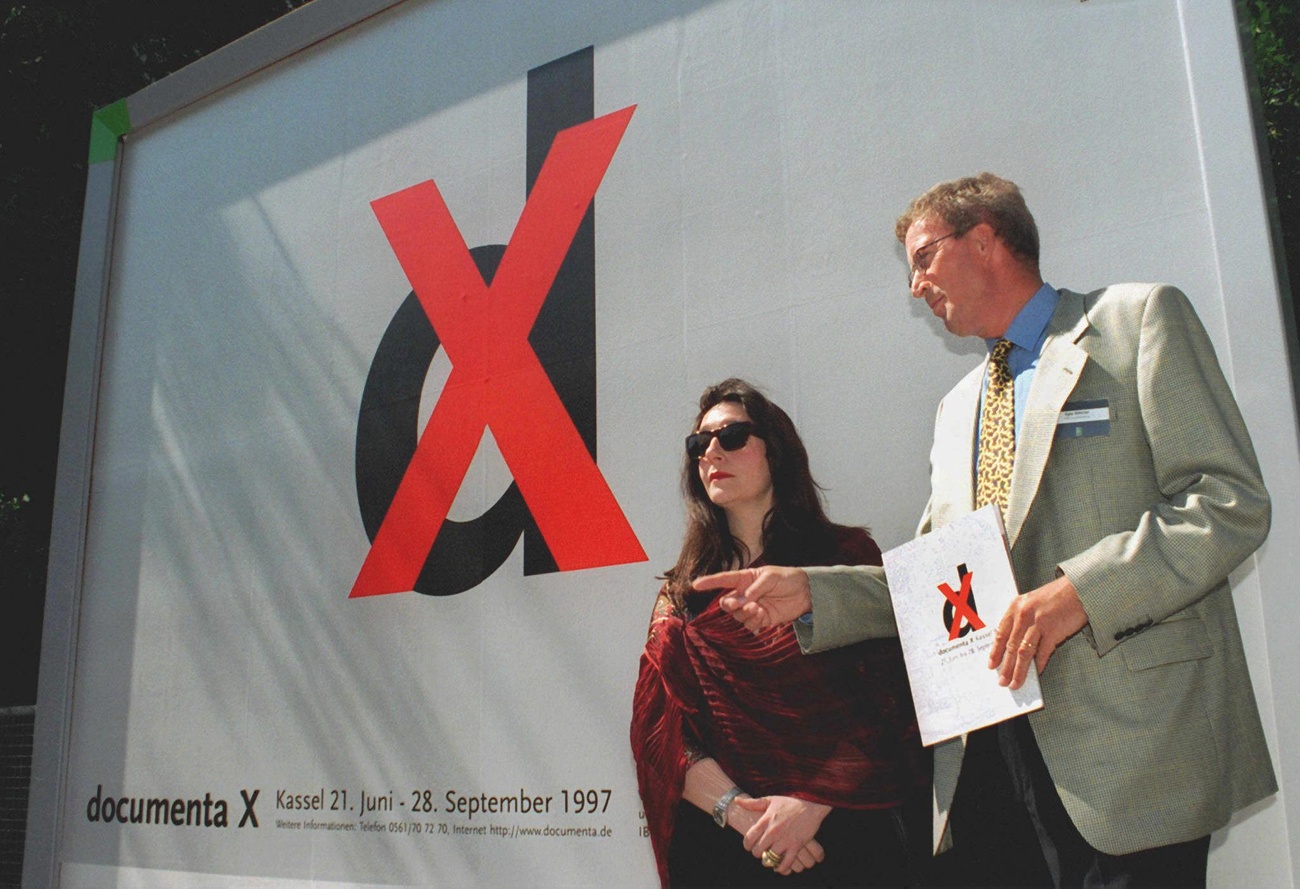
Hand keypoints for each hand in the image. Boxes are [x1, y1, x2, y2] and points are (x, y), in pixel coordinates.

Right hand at [693, 566, 811, 631]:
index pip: (724, 580)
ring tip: (757, 608)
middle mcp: (745, 594)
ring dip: (744, 613)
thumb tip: (743, 600)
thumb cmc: (788, 578)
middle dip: (729, 605)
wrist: (806, 592)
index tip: (695, 585)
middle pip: (727, 603)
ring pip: (737, 615)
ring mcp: (752, 607)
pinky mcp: (761, 619)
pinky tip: (762, 615)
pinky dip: (752, 621)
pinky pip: (749, 624)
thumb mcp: (771, 576)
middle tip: (739, 604)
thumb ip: (755, 587)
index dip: (709, 582)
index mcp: (745, 579)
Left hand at [736, 796, 828, 875]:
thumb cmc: (790, 801)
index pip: (749, 838)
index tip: (749, 846)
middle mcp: (773, 831)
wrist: (811, 802)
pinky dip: (781, 868)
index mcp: (765, 820)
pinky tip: (780, 866)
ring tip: (770, 859)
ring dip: (769, 861)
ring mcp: (784, 839)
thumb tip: (736, 800)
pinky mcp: (796, 845)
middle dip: (758, 853)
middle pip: (758, 851)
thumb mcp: (770, 799)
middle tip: (761, 852)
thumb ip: (752, 803)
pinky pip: (786, 863)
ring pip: (770, 858)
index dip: (747, 845)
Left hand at [988, 574, 1088, 688]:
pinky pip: (1043, 653)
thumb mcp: (1030, 602)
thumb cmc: (1055, 596)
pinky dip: (1038, 665)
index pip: (1000, 633)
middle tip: (1001, 681)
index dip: (995, 651)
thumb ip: (1020, 619)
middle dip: (1005, 667)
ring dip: (1018, 671)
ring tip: (1015, 683)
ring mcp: (1039, 623)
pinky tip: (1036, 674)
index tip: (991, 665)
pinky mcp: (1054, 631)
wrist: (1078, 589)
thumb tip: (1010, 643)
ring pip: (1024, 652)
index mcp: (1015, 607)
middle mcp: (1024, 614)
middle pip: (1011, 646)